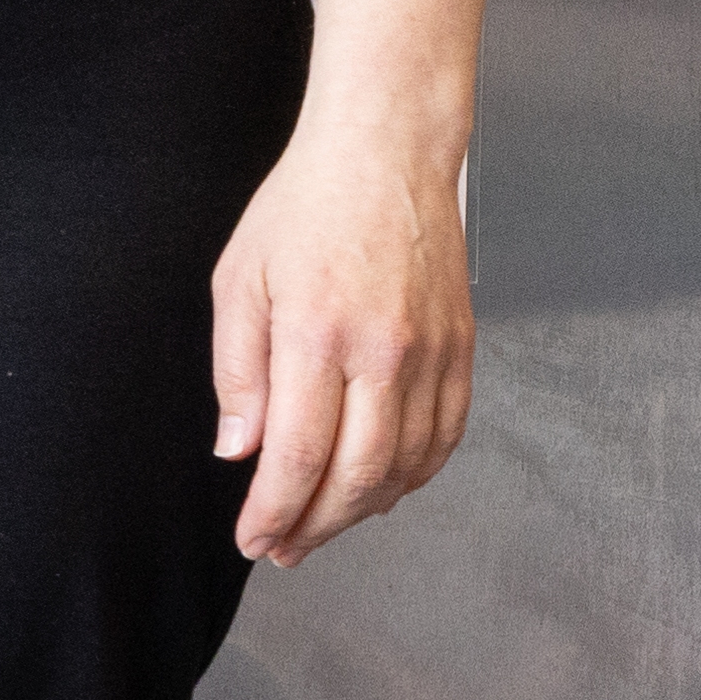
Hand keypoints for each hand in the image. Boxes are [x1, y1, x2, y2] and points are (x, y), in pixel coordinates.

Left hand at [207, 100, 474, 568]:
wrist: (387, 151)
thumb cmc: (305, 207)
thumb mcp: (240, 280)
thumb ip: (237, 371)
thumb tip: (240, 450)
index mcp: (320, 334)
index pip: (297, 455)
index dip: (274, 511)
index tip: (254, 538)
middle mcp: (386, 351)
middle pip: (358, 476)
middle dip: (315, 526)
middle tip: (283, 549)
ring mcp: (433, 352)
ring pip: (406, 465)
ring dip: (363, 510)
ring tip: (322, 525)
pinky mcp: (462, 348)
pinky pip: (444, 435)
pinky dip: (413, 475)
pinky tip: (380, 488)